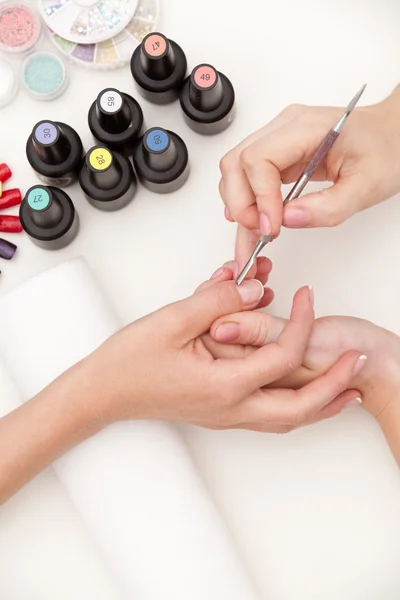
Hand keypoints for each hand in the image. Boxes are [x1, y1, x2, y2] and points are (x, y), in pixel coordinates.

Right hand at [81, 264, 361, 432]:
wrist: (103, 392)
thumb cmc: (130, 362)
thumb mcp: (174, 319)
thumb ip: (218, 300)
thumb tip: (252, 288)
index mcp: (223, 386)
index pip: (282, 357)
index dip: (301, 323)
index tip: (306, 296)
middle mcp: (230, 409)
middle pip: (301, 409)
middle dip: (335, 385)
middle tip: (357, 363)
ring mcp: (226, 415)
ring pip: (288, 419)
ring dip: (322, 403)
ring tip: (348, 389)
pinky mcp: (219, 409)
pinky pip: (269, 414)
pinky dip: (295, 404)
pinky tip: (302, 390)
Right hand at [219, 86, 399, 270]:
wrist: (394, 135)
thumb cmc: (387, 150)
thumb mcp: (368, 186)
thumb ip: (328, 208)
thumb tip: (287, 220)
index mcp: (307, 127)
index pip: (259, 159)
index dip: (259, 197)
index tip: (273, 226)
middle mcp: (286, 127)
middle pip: (236, 162)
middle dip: (240, 204)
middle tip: (261, 232)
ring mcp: (278, 139)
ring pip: (235, 170)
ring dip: (239, 205)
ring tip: (257, 234)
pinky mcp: (279, 155)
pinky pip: (248, 177)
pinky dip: (247, 204)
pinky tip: (256, 225)